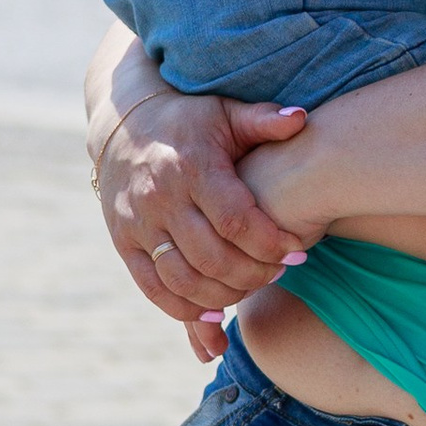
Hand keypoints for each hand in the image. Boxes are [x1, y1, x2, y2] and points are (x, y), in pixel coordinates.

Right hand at [96, 91, 317, 316]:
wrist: (124, 127)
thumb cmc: (190, 123)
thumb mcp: (225, 113)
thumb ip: (263, 119)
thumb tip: (301, 119)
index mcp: (190, 167)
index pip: (235, 220)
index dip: (270, 243)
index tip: (298, 250)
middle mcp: (160, 198)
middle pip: (212, 257)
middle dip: (255, 274)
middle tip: (280, 271)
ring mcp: (138, 224)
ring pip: (183, 280)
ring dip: (224, 296)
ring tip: (253, 286)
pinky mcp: (124, 243)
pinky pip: (153, 289)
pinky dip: (184, 310)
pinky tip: (215, 313)